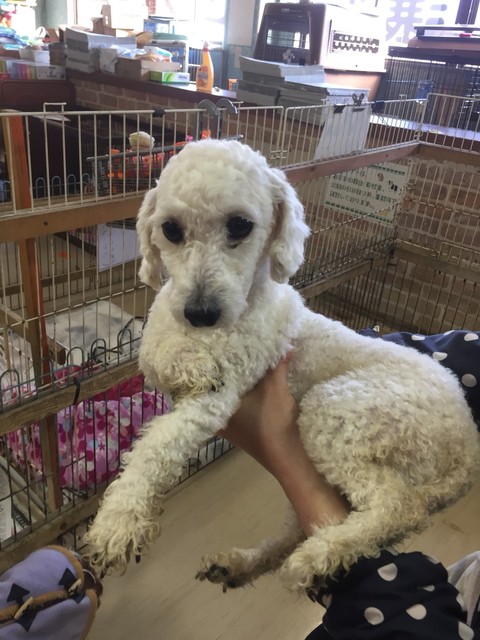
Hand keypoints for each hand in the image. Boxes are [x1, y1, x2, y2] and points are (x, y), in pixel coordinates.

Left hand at [220, 355, 349, 534]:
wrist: (288, 458)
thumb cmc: (273, 424)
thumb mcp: (276, 388)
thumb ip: (277, 363)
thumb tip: (286, 338)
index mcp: (215, 404)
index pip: (206, 375)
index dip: (212, 357)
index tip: (216, 338)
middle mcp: (214, 414)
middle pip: (217, 383)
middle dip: (225, 364)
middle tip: (229, 340)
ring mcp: (226, 422)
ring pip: (228, 392)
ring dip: (237, 376)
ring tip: (243, 350)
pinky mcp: (238, 426)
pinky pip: (236, 400)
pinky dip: (243, 388)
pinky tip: (253, 374)